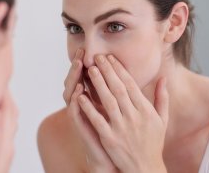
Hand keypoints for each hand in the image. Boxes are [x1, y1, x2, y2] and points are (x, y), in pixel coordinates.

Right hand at [64, 49, 117, 172]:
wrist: (113, 159)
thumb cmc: (120, 135)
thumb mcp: (123, 111)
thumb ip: (127, 94)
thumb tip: (135, 77)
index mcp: (95, 99)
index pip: (90, 77)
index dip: (93, 64)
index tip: (96, 50)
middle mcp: (86, 105)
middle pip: (78, 81)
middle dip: (79, 66)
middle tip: (82, 51)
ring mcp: (82, 115)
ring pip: (72, 93)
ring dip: (74, 78)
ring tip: (79, 65)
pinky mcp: (81, 127)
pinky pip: (74, 111)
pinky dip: (75, 100)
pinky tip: (79, 89)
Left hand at [77, 55, 167, 172]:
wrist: (145, 169)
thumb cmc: (153, 142)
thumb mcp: (162, 119)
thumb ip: (162, 97)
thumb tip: (163, 77)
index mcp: (146, 110)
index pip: (130, 85)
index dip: (119, 69)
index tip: (110, 57)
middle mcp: (134, 117)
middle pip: (118, 89)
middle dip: (107, 71)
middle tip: (97, 57)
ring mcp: (121, 128)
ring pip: (108, 101)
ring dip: (98, 84)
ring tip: (90, 69)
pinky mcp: (110, 139)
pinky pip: (97, 120)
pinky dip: (89, 107)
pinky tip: (81, 95)